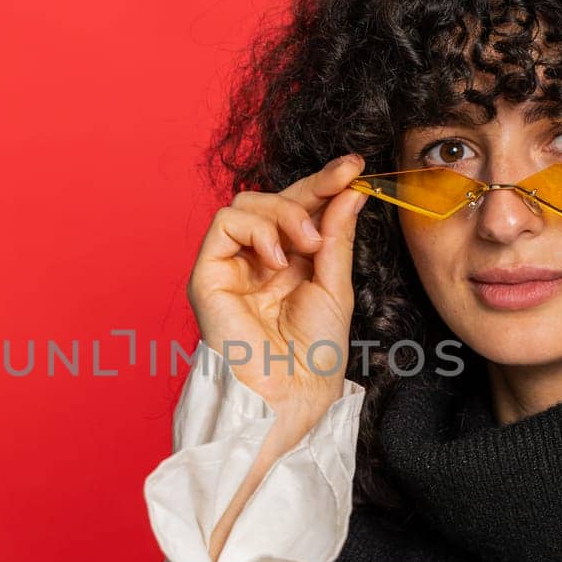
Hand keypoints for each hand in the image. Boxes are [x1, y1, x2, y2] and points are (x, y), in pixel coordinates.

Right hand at [186, 154, 369, 420]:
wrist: (292, 395)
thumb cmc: (314, 356)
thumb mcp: (336, 285)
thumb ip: (336, 235)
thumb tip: (350, 189)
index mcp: (287, 264)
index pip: (299, 210)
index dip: (324, 184)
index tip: (353, 167)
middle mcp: (255, 261)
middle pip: (273, 199)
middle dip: (310, 187)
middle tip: (342, 184)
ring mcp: (230, 267)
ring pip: (247, 203)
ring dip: (285, 212)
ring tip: (309, 244)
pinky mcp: (208, 275)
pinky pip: (224, 223)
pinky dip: (256, 229)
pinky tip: (277, 258)